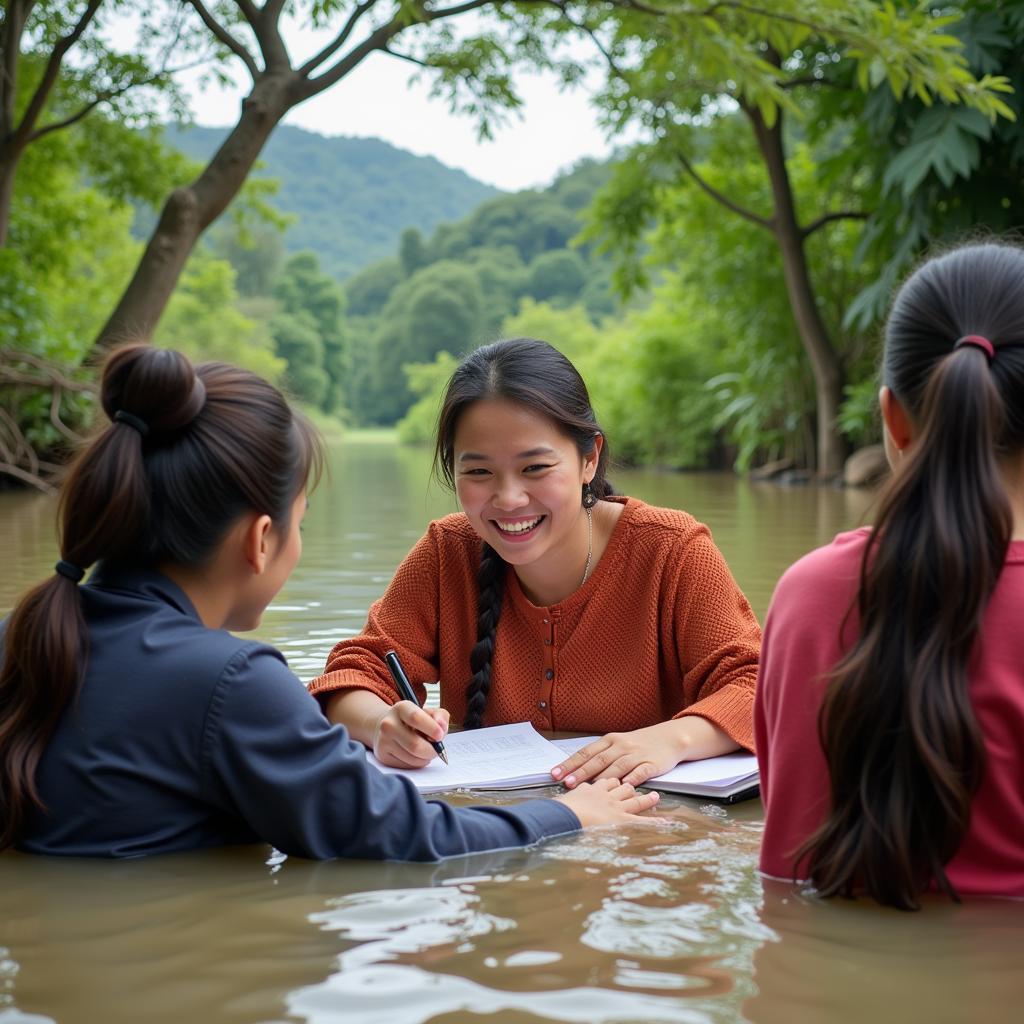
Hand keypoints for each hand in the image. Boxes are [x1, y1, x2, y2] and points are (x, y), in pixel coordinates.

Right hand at [371, 701, 449, 768]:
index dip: (431, 728)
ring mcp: (383, 741)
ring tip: (426, 750)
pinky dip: (417, 763)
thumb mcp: (428, 713)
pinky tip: (416, 755)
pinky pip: (407, 766)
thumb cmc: (414, 721)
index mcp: (401, 708)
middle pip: (415, 744)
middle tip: (438, 748)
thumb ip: (440, 716)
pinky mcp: (383, 756)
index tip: (440, 735)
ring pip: (412, 758)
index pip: (416, 718)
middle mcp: (388, 724)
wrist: (389, 728)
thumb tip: (442, 727)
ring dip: (426, 758)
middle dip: (432, 750)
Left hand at [551, 717, 737, 788]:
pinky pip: (640, 772)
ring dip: (601, 778)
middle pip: (598, 760)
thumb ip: (600, 757)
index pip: (585, 753)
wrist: (669, 738)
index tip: (555, 774)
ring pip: (616, 767)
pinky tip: (622, 788)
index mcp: (610, 741)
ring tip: (589, 789)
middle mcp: (621, 746)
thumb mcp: (618, 745)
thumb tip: (575, 772)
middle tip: (567, 783)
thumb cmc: (638, 744)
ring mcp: (636, 754)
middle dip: (581, 772)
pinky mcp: (651, 763)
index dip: (570, 764)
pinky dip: (631, 779)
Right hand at [554, 777, 661, 826]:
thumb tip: (568, 797)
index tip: (617, 778)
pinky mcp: (623, 820)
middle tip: (641, 784)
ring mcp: (616, 805)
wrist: (568, 816)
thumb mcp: (566, 802)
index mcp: (594, 788)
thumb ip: (573, 797)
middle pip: (622, 785)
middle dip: (632, 783)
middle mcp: (607, 793)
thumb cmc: (563, 810)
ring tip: (655, 798)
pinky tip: (666, 824)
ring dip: (646, 799)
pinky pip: (642, 822)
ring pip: (633, 798)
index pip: (606, 778)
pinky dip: (655, 823)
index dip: (612, 777)